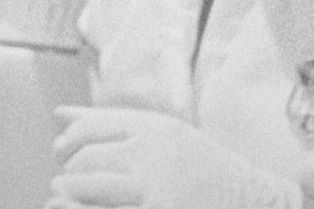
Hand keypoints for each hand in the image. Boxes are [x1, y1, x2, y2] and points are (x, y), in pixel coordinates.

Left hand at [50, 105, 301, 208]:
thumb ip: (108, 122)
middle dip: (70, 173)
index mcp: (150, 128)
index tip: (61, 154)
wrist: (253, 198)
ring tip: (64, 200)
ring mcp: (156, 185)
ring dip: (72, 195)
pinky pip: (112, 208)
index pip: (90, 129)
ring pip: (94, 187)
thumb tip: (59, 114)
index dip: (68, 143)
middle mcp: (152, 152)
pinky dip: (92, 208)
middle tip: (62, 184)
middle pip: (89, 159)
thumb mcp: (161, 132)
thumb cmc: (203, 164)